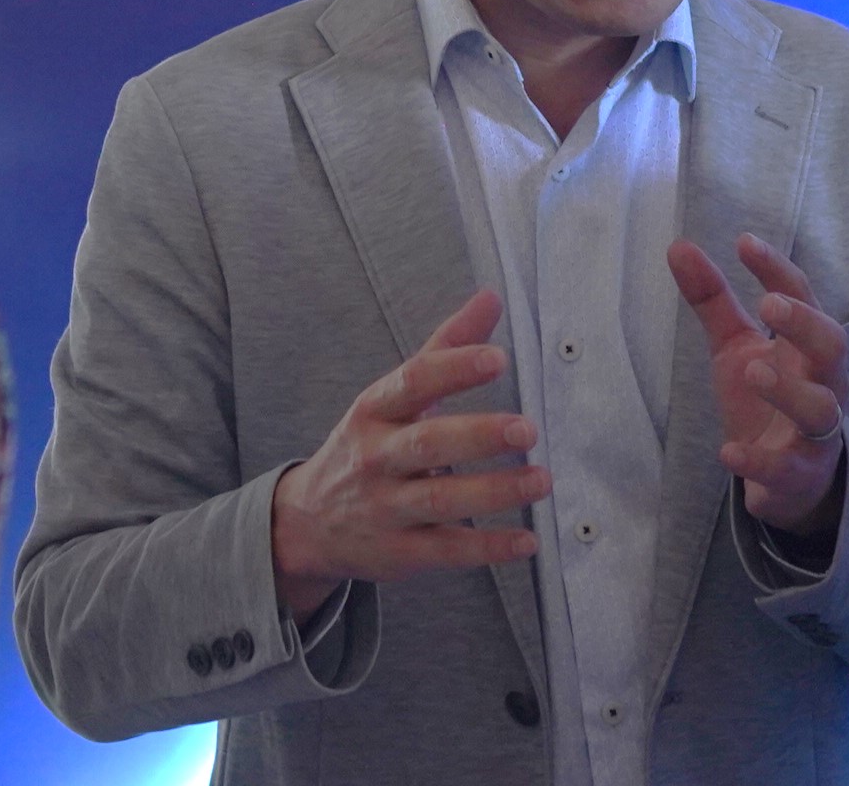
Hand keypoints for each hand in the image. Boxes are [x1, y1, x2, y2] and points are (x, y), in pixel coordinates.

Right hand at [268, 289, 547, 619]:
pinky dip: (488, 548)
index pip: (413, 382)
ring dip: (493, 492)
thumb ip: (446, 348)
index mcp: (375, 411)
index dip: (455, 368)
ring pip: (440, 500)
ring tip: (541, 481)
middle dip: (477, 436)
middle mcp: (376, 458)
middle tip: (528, 430)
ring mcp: (385, 508)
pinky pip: (446, 550)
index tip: (498, 357)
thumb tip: (492, 297)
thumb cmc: (367, 446)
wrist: (307, 522)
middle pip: (427, 444)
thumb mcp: (393, 397)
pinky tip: (527, 541)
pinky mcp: (399, 552)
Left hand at [666, 235, 848, 536]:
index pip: (802, 297)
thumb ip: (713, 301)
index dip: (777, 270)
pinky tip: (728, 452)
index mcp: (806, 345)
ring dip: (788, 389)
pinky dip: (759, 462)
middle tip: (769, 306)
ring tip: (752, 370)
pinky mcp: (799, 473)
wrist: (790, 480)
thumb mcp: (736, 347)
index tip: (744, 242)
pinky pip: (787, 468)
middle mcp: (823, 382)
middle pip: (832, 347)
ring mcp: (816, 431)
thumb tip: (678, 245)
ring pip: (820, 408)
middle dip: (805, 325)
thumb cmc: (766, 399)